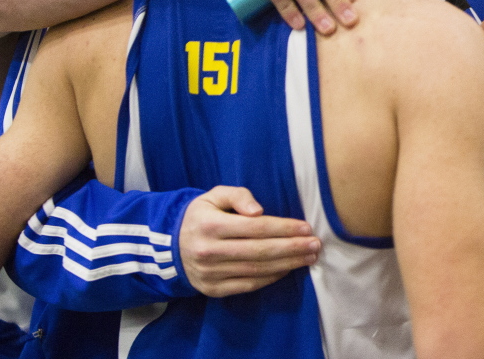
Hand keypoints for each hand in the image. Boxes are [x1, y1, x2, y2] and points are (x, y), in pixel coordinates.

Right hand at [178, 185, 320, 297]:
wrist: (168, 247)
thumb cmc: (200, 216)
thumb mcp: (214, 196)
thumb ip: (237, 195)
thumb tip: (259, 211)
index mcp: (210, 225)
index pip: (256, 228)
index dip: (284, 228)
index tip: (306, 228)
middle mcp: (209, 251)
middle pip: (260, 251)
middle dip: (292, 248)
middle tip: (315, 245)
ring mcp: (210, 273)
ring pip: (257, 270)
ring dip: (287, 264)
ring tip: (308, 258)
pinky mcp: (212, 289)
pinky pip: (247, 285)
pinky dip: (270, 279)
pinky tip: (286, 269)